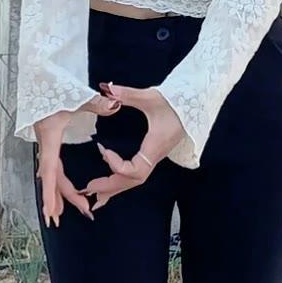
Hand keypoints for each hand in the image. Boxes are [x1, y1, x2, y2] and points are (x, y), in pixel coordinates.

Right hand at [34, 92, 120, 227]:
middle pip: (51, 178)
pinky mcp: (49, 139)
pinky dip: (56, 182)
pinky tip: (61, 192)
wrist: (38, 74)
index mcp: (50, 136)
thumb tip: (114, 106)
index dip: (52, 194)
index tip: (51, 213)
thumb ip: (96, 103)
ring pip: (51, 174)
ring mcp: (47, 142)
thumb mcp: (75, 94)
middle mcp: (46, 143)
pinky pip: (53, 166)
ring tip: (60, 215)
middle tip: (60, 220)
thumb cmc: (54, 83)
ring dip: (55, 194)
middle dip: (56, 200)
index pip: (51, 171)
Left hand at [83, 82, 188, 210]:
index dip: (118, 166)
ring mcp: (154, 157)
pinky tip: (108, 187)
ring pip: (134, 180)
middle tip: (87, 187)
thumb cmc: (175, 101)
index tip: (103, 149)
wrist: (195, 102)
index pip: (136, 170)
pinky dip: (121, 182)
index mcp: (155, 145)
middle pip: (132, 180)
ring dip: (114, 187)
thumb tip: (106, 89)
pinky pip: (136, 175)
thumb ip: (127, 94)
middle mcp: (155, 156)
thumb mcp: (151, 96)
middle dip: (110, 185)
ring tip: (93, 193)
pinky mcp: (152, 155)